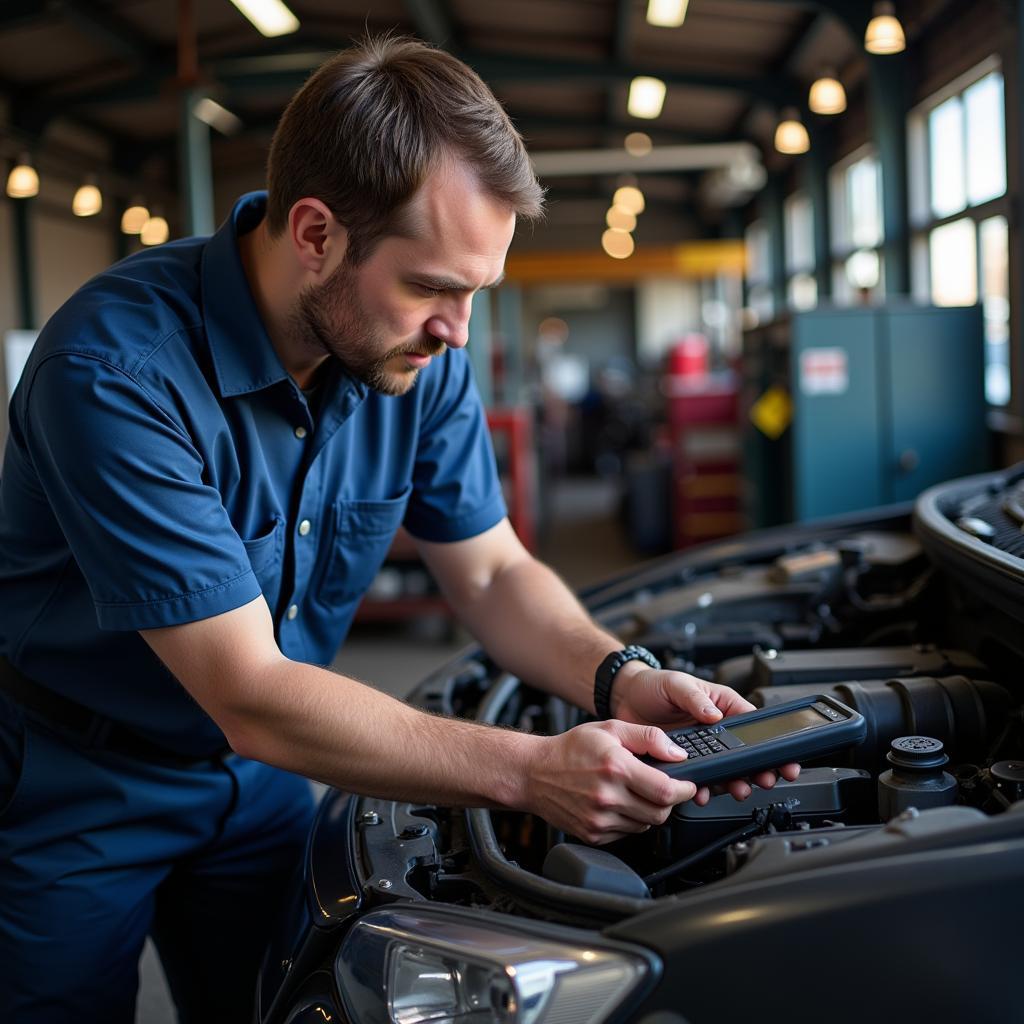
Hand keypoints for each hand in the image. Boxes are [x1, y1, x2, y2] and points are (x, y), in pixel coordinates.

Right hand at [522, 720, 696, 843]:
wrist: (534, 773)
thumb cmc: (570, 749)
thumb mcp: (610, 729)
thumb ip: (648, 737)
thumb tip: (677, 753)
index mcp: (616, 768)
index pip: (666, 791)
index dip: (684, 789)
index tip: (687, 784)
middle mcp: (608, 797)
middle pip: (659, 813)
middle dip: (668, 801)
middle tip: (661, 787)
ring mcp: (599, 819)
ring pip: (645, 825)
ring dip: (648, 811)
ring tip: (634, 792)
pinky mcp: (593, 834)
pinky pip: (627, 834)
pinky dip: (630, 821)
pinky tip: (618, 803)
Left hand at [609, 664, 800, 803]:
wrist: (624, 699)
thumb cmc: (653, 684)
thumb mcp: (677, 684)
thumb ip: (696, 698)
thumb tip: (714, 714)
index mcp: (720, 706)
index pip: (751, 725)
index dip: (769, 743)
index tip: (781, 758)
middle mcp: (714, 729)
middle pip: (744, 753)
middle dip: (758, 769)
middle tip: (764, 779)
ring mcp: (700, 747)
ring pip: (724, 770)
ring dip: (733, 782)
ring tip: (738, 789)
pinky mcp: (683, 761)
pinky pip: (699, 778)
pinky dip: (703, 788)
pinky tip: (702, 793)